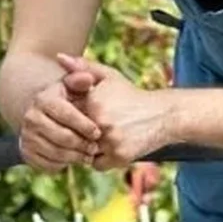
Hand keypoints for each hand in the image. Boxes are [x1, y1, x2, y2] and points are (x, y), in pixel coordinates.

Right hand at [19, 70, 102, 171]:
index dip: (85, 126)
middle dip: (82, 144)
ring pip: (57, 153)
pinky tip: (74, 159)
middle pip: (63, 137)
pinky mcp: (27, 153)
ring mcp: (27, 136)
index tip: (98, 132)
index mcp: (44, 99)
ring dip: (76, 157)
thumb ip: (83, 80)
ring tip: (88, 155)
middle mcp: (31, 117)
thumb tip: (87, 79)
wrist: (44, 116)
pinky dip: (64, 165)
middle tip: (95, 147)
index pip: (67, 115)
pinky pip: (48, 165)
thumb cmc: (68, 101)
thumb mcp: (74, 87)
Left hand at [59, 54, 173, 169]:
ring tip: (103, 136)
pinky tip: (112, 146)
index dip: (73, 117)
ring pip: (83, 151)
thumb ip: (82, 67)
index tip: (83, 114)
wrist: (163, 115)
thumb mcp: (108, 76)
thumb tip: (59, 58)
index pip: (66, 116)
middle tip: (93, 128)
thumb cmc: (130, 95)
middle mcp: (100, 122)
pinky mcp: (119, 157)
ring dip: (89, 147)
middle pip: (73, 136)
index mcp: (93, 102)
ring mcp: (110, 141)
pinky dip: (102, 159)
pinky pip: (97, 164)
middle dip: (78, 133)